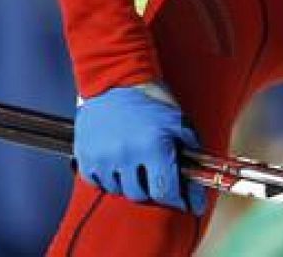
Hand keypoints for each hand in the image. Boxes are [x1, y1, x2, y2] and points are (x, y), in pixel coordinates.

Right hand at [74, 83, 206, 213]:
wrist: (116, 79)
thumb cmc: (151, 98)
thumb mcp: (179, 120)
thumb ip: (190, 148)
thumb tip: (198, 173)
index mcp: (153, 147)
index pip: (166, 190)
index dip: (181, 201)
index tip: (189, 204)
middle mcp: (126, 156)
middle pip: (142, 194)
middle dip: (155, 190)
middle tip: (161, 180)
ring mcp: (102, 158)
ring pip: (120, 190)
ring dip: (132, 183)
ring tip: (138, 167)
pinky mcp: (84, 156)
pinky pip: (97, 182)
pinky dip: (110, 179)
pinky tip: (119, 165)